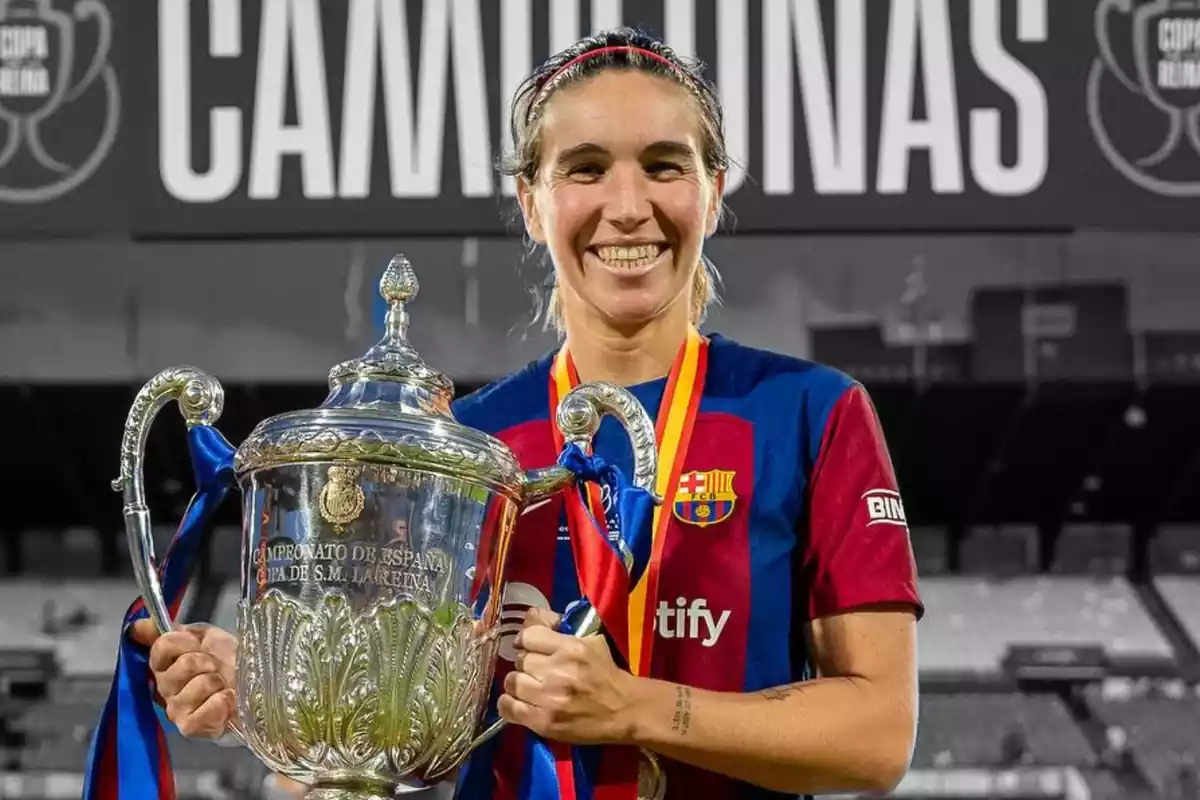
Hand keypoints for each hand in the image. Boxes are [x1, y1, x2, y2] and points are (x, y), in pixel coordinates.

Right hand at [129, 619, 237, 739]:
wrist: (257, 684)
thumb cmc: (230, 660)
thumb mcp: (205, 636)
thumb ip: (173, 630)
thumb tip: (137, 625)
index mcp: (165, 665)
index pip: (161, 647)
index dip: (185, 642)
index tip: (198, 645)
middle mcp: (165, 689)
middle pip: (181, 666)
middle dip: (206, 662)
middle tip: (216, 667)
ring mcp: (175, 710)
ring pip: (196, 686)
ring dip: (217, 683)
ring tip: (223, 686)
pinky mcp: (190, 727)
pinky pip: (204, 711)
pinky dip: (222, 702)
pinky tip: (227, 701)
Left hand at [497, 608, 638, 745]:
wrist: (623, 710)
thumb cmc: (605, 672)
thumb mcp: (590, 639)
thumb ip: (557, 625)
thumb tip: (529, 614)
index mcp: (571, 648)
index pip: (528, 636)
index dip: (526, 641)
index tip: (530, 647)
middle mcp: (558, 672)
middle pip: (520, 660)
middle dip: (526, 664)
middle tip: (536, 670)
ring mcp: (550, 699)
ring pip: (512, 682)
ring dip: (519, 683)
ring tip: (530, 687)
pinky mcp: (544, 722)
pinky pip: (510, 708)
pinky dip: (509, 704)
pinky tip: (519, 702)